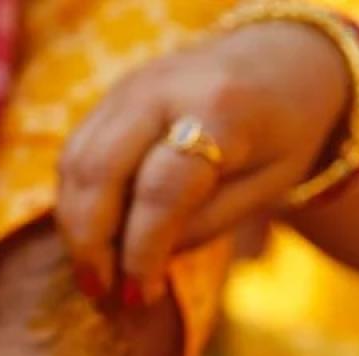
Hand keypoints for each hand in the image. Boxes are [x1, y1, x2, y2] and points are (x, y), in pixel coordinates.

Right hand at [56, 21, 347, 301]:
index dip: (143, 250)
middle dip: (91, 241)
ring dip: (75, 226)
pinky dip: (74, 202)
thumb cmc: (284, 133)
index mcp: (220, 108)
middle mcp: (164, 87)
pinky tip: (91, 239)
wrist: (282, 57)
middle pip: (101, 171)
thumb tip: (140, 269)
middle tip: (99, 292)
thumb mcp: (267, 185)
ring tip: (92, 275)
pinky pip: (75, 152)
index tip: (141, 295)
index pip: (161, 189)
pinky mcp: (111, 95)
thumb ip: (204, 225)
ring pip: (76, 162)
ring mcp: (130, 86)